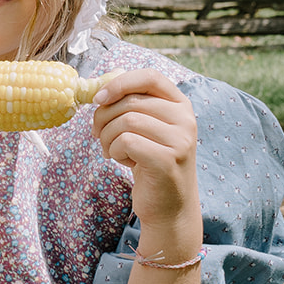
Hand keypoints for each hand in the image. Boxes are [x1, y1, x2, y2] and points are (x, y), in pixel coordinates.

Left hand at [92, 69, 198, 233]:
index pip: (149, 77)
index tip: (98, 98)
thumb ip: (131, 105)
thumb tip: (98, 89)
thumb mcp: (146, 128)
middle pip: (130, 101)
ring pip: (126, 120)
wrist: (169, 207)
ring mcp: (180, 140)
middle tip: (99, 135)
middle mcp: (185, 119)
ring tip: (112, 149)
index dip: (120, 82)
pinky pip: (126, 141)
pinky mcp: (168, 160)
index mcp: (180, 104)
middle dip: (104, 117)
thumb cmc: (150, 162)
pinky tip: (123, 160)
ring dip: (107, 136)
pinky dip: (114, 150)